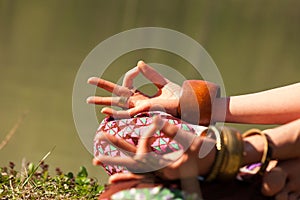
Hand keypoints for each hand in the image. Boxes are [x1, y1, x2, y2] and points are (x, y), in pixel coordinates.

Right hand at [87, 61, 180, 117]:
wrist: (185, 104)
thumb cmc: (176, 97)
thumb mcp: (162, 82)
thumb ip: (150, 74)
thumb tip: (139, 63)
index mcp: (141, 96)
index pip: (127, 82)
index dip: (130, 73)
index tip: (138, 68)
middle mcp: (137, 102)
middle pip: (116, 94)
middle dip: (103, 87)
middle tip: (89, 81)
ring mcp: (138, 107)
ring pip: (117, 105)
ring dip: (102, 102)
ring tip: (88, 100)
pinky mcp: (143, 112)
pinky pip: (127, 114)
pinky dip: (115, 113)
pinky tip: (104, 112)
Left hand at [93, 116, 215, 179]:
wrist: (211, 161)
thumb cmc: (202, 151)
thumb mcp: (188, 139)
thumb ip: (172, 131)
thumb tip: (155, 120)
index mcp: (163, 165)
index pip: (143, 152)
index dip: (141, 138)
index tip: (149, 125)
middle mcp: (157, 170)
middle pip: (131, 165)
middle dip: (114, 160)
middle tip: (96, 158)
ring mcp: (157, 170)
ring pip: (133, 167)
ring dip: (118, 162)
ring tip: (99, 159)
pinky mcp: (158, 167)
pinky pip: (139, 169)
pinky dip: (127, 170)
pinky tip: (115, 174)